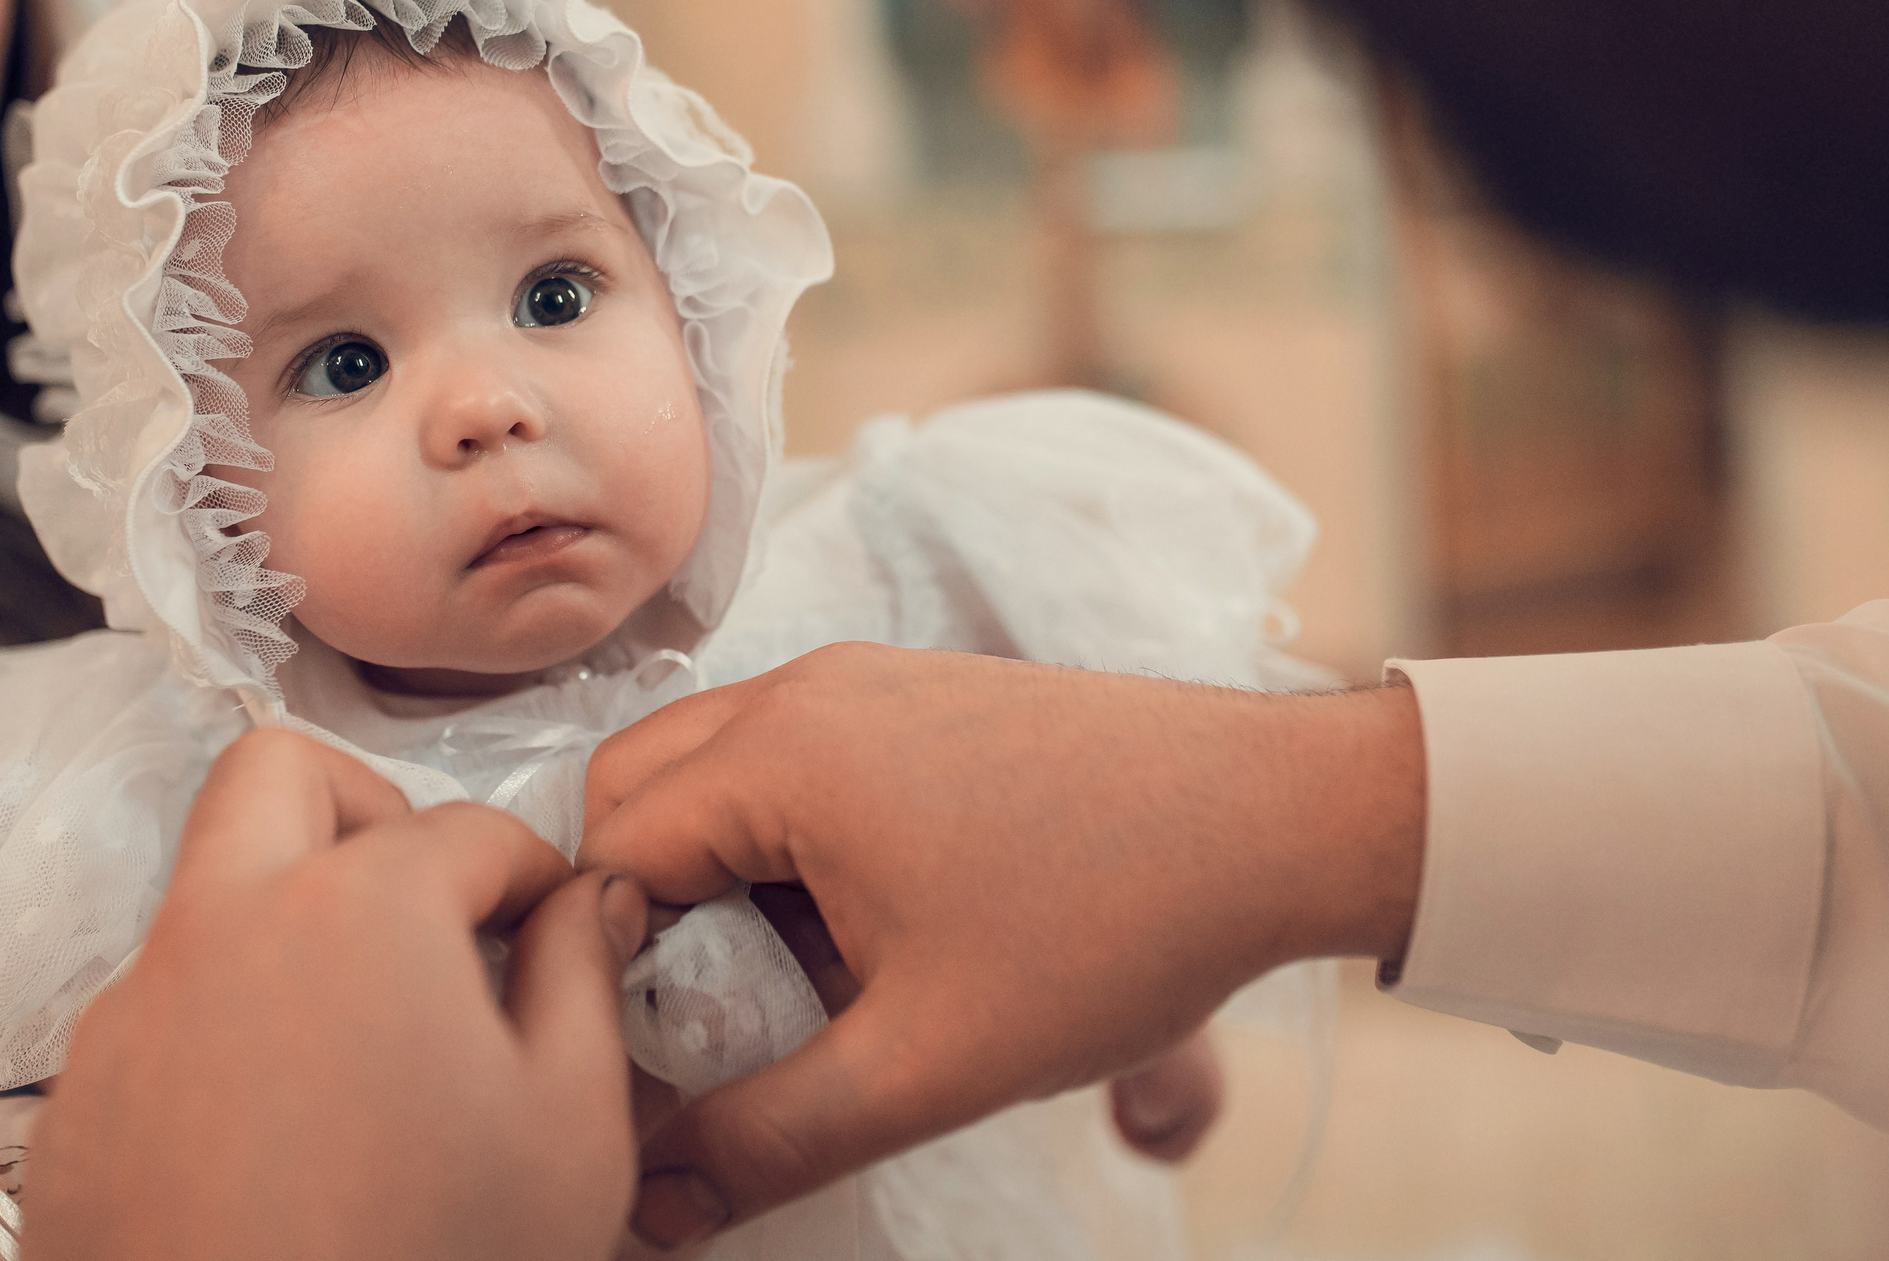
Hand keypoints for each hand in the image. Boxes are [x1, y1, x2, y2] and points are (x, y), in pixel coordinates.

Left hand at [23, 727, 650, 1260]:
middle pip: (279, 776)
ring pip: (206, 898)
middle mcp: (221, 928)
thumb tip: (589, 902)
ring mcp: (129, 1017)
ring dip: (289, 926)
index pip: (470, 828)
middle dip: (368, 812)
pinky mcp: (78, 1108)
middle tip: (430, 910)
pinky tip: (289, 1136)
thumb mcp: (571, 1126)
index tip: (558, 930)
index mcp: (358, 908)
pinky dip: (227, 1031)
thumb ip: (586, 976)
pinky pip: (157, 1016)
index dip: (537, 877)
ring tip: (369, 1052)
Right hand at [578, 642, 1423, 1246]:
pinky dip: (789, 848)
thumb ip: (769, 1140)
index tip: (654, 1064)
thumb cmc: (1115, 924)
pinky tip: (867, 941)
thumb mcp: (927, 1063)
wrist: (1284, 820)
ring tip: (797, 994)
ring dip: (720, 884)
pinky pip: (798, 763)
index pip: (605, 856)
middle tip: (706, 1025)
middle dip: (644, 916)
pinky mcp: (921, 699)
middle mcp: (807, 687)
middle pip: (640, 793)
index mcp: (780, 751)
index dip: (604, 976)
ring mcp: (868, 680)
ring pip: (720, 775)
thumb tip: (650, 1208)